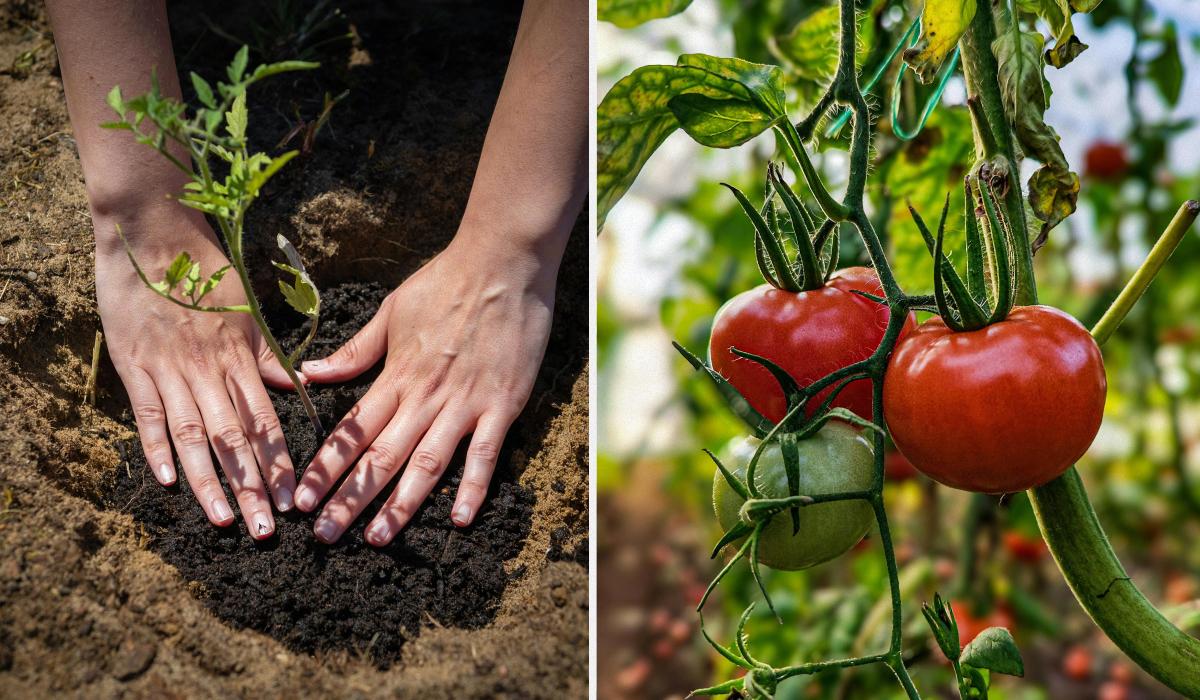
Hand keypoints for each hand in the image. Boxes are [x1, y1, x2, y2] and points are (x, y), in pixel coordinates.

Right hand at [96, 210, 297, 538]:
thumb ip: (266, 354)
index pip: (265, 421)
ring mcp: (168, 369)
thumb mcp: (246, 309)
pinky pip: (146, 413)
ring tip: (225, 519)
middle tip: (265, 529)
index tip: (291, 498)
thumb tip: (296, 388)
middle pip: (234, 438)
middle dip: (251, 486)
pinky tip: (168, 482)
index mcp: (239, 357)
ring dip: (209, 481)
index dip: (279, 462)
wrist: (152, 234)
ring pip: (192, 435)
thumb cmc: (207, 270)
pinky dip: (155, 448)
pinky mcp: (132, 365)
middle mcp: (207, 370)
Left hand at [293, 232, 557, 544]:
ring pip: (426, 464)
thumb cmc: (446, 282)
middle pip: (380, 457)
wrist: (502, 264)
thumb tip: (310, 373)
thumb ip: (355, 350)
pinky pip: (485, 454)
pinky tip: (460, 519)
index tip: (301, 500)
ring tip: (377, 539)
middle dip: (349, 499)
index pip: (352, 430)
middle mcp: (425, 396)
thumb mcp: (392, 311)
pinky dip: (472, 487)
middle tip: (324, 536)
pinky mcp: (502, 405)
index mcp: (396, 375)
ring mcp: (465, 403)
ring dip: (400, 505)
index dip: (325, 468)